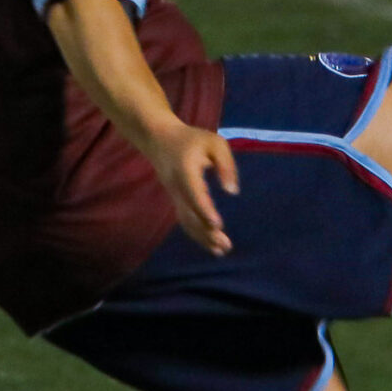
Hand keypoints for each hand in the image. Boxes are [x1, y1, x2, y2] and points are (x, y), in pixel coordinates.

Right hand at [149, 120, 238, 255]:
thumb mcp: (215, 143)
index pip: (194, 193)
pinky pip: (185, 220)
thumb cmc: (192, 140)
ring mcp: (174, 196)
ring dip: (202, 238)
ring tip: (221, 251)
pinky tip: (210, 244)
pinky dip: (197, 234)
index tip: (218, 224)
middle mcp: (177, 188)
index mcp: (186, 171)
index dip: (204, 209)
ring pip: (186, 221)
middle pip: (189, 214)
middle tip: (225, 245)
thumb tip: (232, 192)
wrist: (159, 139)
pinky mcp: (176, 201)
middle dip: (206, 231)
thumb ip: (226, 165)